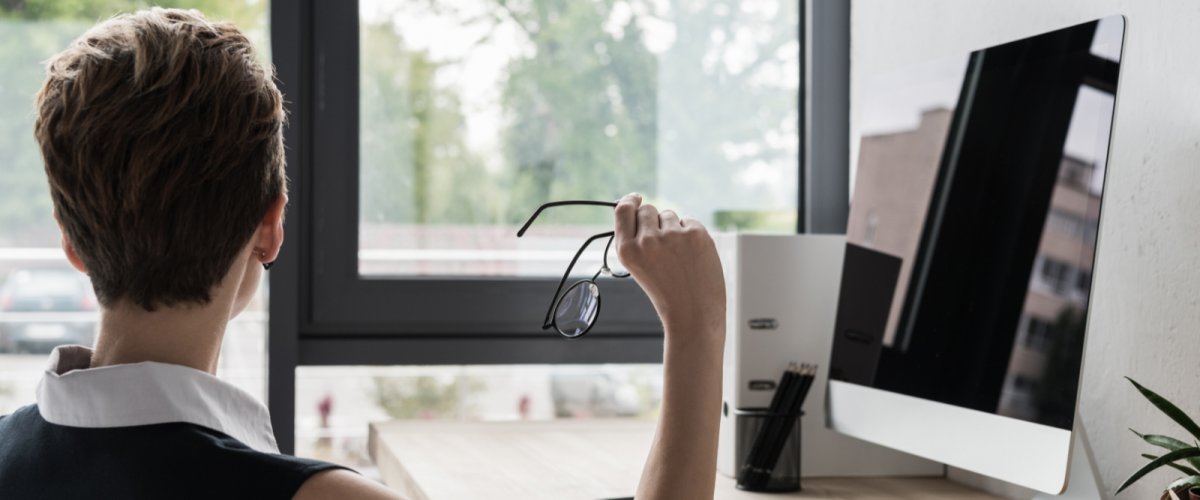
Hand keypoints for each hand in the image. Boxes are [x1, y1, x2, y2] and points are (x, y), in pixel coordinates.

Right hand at [613, 193, 725, 339]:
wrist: (694, 315)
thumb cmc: (667, 293)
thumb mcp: (639, 267)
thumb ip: (636, 239)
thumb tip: (640, 206)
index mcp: (627, 251)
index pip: (623, 210)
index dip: (629, 200)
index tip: (635, 198)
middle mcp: (646, 240)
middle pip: (647, 210)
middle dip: (655, 221)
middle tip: (664, 246)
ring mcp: (672, 235)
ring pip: (669, 215)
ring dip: (674, 229)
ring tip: (679, 258)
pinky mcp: (695, 233)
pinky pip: (689, 221)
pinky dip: (692, 235)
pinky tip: (693, 256)